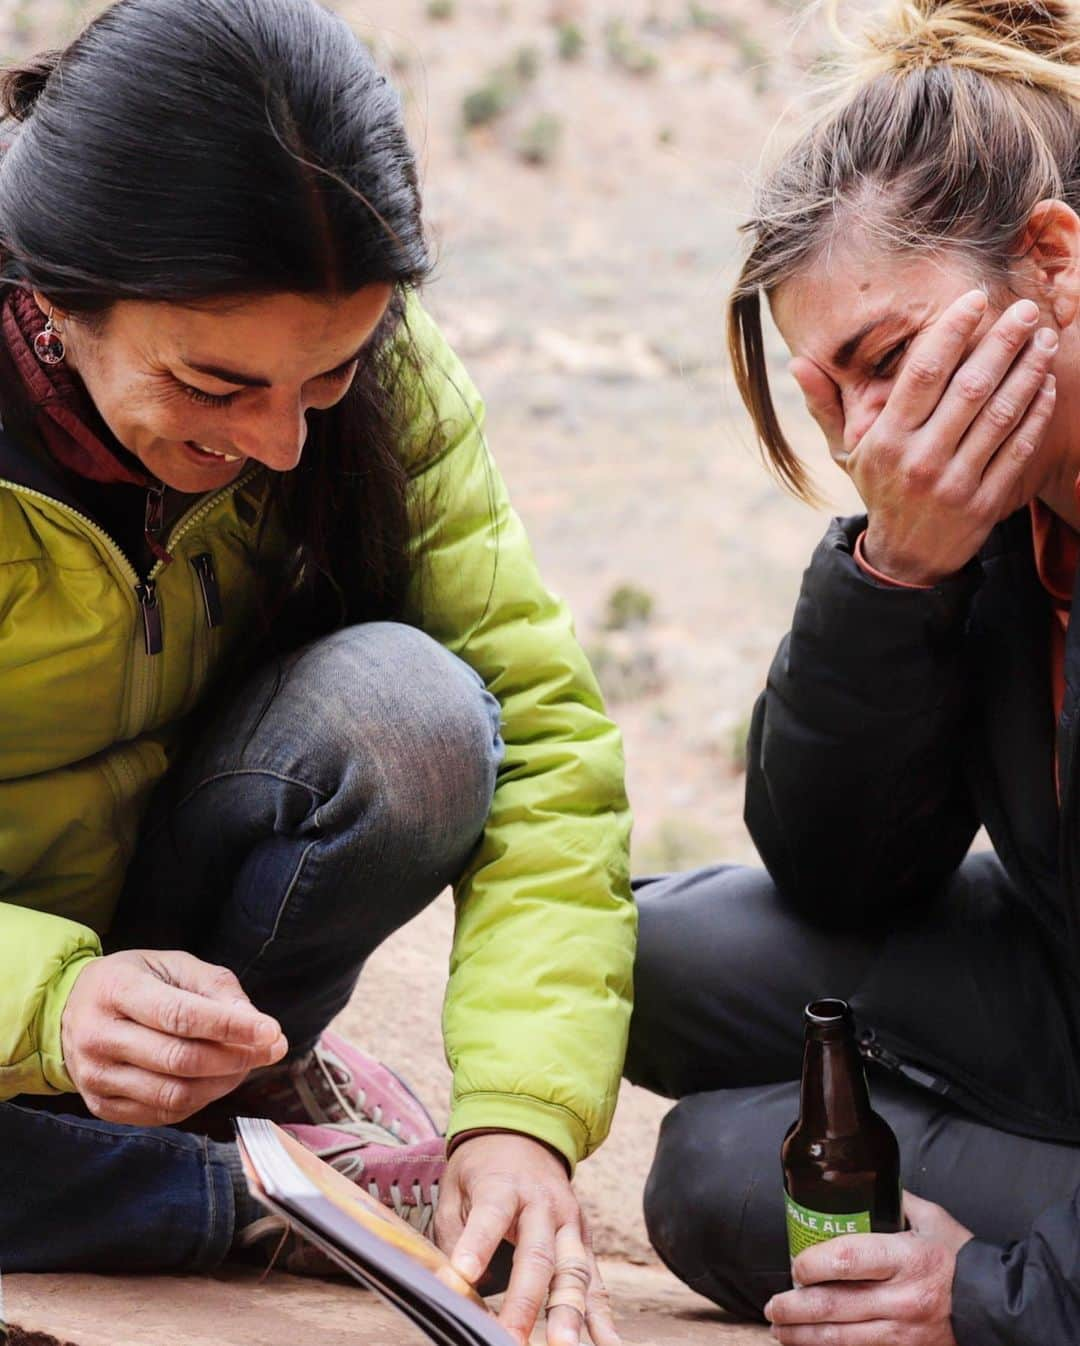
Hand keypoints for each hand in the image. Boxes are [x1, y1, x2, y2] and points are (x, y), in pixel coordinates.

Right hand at [61, 949, 287, 1124]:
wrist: (71, 1011)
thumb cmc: (134, 982)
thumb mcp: (173, 965)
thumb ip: (216, 988)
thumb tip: (255, 1024)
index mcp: (117, 989)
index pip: (181, 1016)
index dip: (231, 1027)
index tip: (271, 1032)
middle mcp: (99, 1036)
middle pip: (180, 1060)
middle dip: (236, 1058)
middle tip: (269, 1049)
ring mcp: (96, 1076)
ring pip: (174, 1094)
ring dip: (223, 1083)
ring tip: (245, 1065)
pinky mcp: (102, 1106)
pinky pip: (162, 1114)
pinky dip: (200, 1100)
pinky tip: (215, 1080)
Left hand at [435, 1132, 618, 1345]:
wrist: (526, 1133)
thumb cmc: (482, 1169)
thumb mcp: (455, 1187)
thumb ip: (455, 1233)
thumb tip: (457, 1285)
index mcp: (504, 1185)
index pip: (491, 1214)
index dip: (478, 1244)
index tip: (462, 1275)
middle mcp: (543, 1204)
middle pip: (537, 1254)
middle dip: (525, 1301)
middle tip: (510, 1339)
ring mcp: (569, 1223)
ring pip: (572, 1270)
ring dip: (569, 1313)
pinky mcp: (584, 1241)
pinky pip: (595, 1281)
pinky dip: (602, 1315)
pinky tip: (609, 1343)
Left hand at [765, 1192, 973, 1345]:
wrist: (997, 1307)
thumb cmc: (959, 1258)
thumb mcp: (932, 1220)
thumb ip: (895, 1201)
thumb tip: (859, 1182)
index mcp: (905, 1258)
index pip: (848, 1259)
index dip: (813, 1263)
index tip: (795, 1265)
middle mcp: (902, 1299)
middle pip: (835, 1305)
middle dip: (795, 1307)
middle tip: (773, 1305)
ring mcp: (905, 1333)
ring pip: (843, 1339)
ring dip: (804, 1336)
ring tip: (779, 1330)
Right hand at [791, 289, 1058, 584]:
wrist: (905, 559)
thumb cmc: (878, 491)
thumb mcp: (846, 451)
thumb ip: (826, 404)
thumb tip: (797, 362)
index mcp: (886, 440)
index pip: (923, 373)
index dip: (952, 331)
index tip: (975, 300)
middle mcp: (920, 460)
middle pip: (970, 388)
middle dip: (1003, 342)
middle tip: (1027, 310)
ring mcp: (955, 483)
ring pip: (1000, 415)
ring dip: (1028, 372)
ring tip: (1044, 339)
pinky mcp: (985, 503)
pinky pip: (1017, 449)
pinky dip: (1036, 414)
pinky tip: (1046, 384)